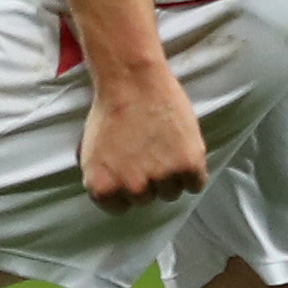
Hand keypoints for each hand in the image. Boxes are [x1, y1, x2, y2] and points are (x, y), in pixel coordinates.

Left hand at [77, 64, 207, 211]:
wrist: (132, 80)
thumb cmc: (111, 110)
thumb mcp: (92, 152)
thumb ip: (107, 180)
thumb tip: (121, 196)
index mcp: (102, 188)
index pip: (120, 207)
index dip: (126, 186)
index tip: (129, 167)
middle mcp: (131, 188)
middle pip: (147, 200)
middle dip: (149, 179)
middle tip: (148, 150)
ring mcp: (161, 179)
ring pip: (172, 193)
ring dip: (172, 175)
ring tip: (165, 145)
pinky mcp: (188, 166)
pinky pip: (196, 184)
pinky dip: (193, 171)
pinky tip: (182, 149)